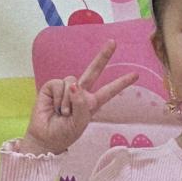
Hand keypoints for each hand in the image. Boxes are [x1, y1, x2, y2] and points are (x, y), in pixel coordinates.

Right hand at [19, 43, 137, 154]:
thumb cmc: (65, 133)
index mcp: (91, 103)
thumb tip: (74, 85)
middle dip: (103, 56)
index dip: (121, 83)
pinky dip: (59, 97)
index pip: (109, 91)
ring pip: (73, 81)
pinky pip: (60, 84)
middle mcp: (81, 92)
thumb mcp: (79, 122)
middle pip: (94, 70)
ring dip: (68, 100)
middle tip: (113, 42)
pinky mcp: (53, 86)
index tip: (135, 75)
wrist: (46, 137)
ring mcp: (67, 88)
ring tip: (63, 113)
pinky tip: (55, 107)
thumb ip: (80, 104)